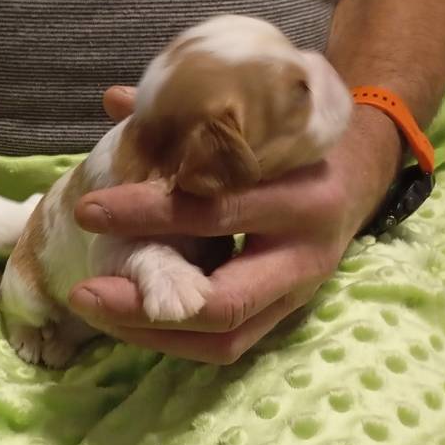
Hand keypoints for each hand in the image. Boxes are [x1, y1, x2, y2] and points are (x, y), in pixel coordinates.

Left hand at [67, 86, 401, 363]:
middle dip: (146, 302)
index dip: (149, 214)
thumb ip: (191, 113)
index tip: (88, 210)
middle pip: (223, 300)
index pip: (218, 210)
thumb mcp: (262, 118)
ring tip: (97, 311)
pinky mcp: (283, 316)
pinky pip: (228, 346)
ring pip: (224, 335)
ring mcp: (297, 294)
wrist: (360, 173)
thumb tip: (114, 99)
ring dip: (153, 333)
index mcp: (303, 194)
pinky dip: (174, 340)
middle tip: (84, 291)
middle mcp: (305, 254)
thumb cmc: (297, 140)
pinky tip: (128, 320)